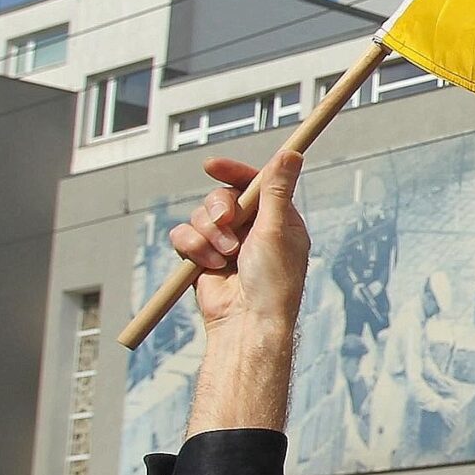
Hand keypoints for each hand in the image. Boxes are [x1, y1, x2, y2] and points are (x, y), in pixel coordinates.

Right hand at [170, 153, 309, 331]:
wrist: (247, 321)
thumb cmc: (272, 280)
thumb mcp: (277, 229)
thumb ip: (277, 190)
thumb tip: (291, 152)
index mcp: (277, 219)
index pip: (253, 184)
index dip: (233, 172)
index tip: (212, 166)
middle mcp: (252, 229)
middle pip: (221, 197)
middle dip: (218, 209)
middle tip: (227, 225)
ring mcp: (226, 243)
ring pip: (199, 216)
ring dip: (208, 234)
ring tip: (225, 257)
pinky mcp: (203, 258)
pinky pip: (183, 236)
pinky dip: (193, 248)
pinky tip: (209, 266)